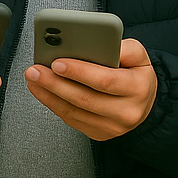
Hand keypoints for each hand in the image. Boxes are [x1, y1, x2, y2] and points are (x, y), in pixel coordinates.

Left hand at [25, 38, 157, 140]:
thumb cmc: (137, 75)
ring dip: (49, 94)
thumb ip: (125, 47)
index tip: (58, 62)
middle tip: (35, 70)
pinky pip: (72, 119)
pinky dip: (53, 104)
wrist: (144, 104)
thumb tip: (99, 43)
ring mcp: (111, 127)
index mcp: (137, 88)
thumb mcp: (140, 56)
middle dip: (56, 83)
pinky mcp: (98, 133)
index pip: (105, 80)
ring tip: (33, 78)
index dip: (79, 72)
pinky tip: (41, 90)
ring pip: (74, 111)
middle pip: (85, 98)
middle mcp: (126, 112)